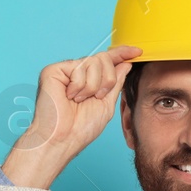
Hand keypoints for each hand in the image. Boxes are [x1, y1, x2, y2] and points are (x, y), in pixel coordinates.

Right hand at [4, 45, 142, 185]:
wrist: (63, 139)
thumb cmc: (80, 128)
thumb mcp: (106, 104)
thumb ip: (116, 83)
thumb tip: (126, 63)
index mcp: (89, 80)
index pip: (106, 61)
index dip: (122, 53)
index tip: (137, 51)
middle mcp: (76, 72)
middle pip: (103, 58)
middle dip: (107, 79)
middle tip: (98, 97)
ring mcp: (65, 70)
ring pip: (93, 62)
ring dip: (93, 86)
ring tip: (80, 100)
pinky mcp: (54, 70)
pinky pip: (78, 67)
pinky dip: (79, 86)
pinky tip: (69, 97)